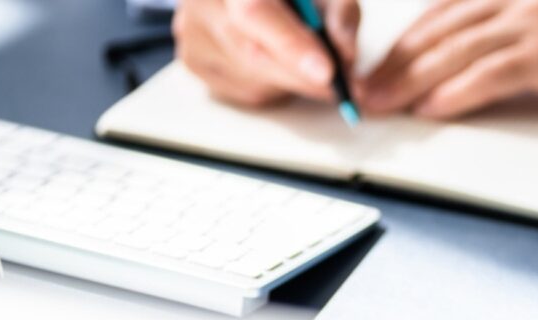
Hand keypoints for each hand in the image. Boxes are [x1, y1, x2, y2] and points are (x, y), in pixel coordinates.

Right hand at [173, 0, 360, 106]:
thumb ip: (339, 16)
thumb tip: (345, 57)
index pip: (256, 13)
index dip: (292, 46)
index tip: (328, 72)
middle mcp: (203, 2)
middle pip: (253, 53)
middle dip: (305, 77)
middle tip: (344, 87)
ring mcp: (192, 33)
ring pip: (253, 79)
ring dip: (294, 81)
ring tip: (310, 60)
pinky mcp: (193, 62)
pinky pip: (245, 92)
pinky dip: (276, 87)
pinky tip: (280, 63)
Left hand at [358, 0, 537, 118]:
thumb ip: (506, 24)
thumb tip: (459, 57)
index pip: (441, 13)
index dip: (403, 44)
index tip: (375, 69)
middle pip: (438, 31)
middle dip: (394, 64)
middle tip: (364, 93)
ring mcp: (535, 20)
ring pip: (455, 52)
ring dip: (411, 81)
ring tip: (384, 104)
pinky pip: (491, 73)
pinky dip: (456, 92)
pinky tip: (432, 108)